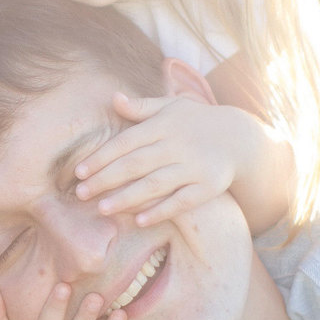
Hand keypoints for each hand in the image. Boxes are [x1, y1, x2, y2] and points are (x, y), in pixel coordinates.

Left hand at [72, 93, 266, 228]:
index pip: (127, 142)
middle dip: (106, 179)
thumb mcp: (171, 107)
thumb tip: (113, 99)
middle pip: (136, 164)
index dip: (102, 157)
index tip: (79, 172)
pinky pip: (182, 202)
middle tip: (81, 194)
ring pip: (155, 185)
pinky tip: (140, 221)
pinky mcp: (208, 187)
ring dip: (127, 198)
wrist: (239, 137)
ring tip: (103, 209)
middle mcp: (177, 145)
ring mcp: (194, 167)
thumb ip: (141, 107)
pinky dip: (161, 211)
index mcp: (164, 125)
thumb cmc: (195, 121)